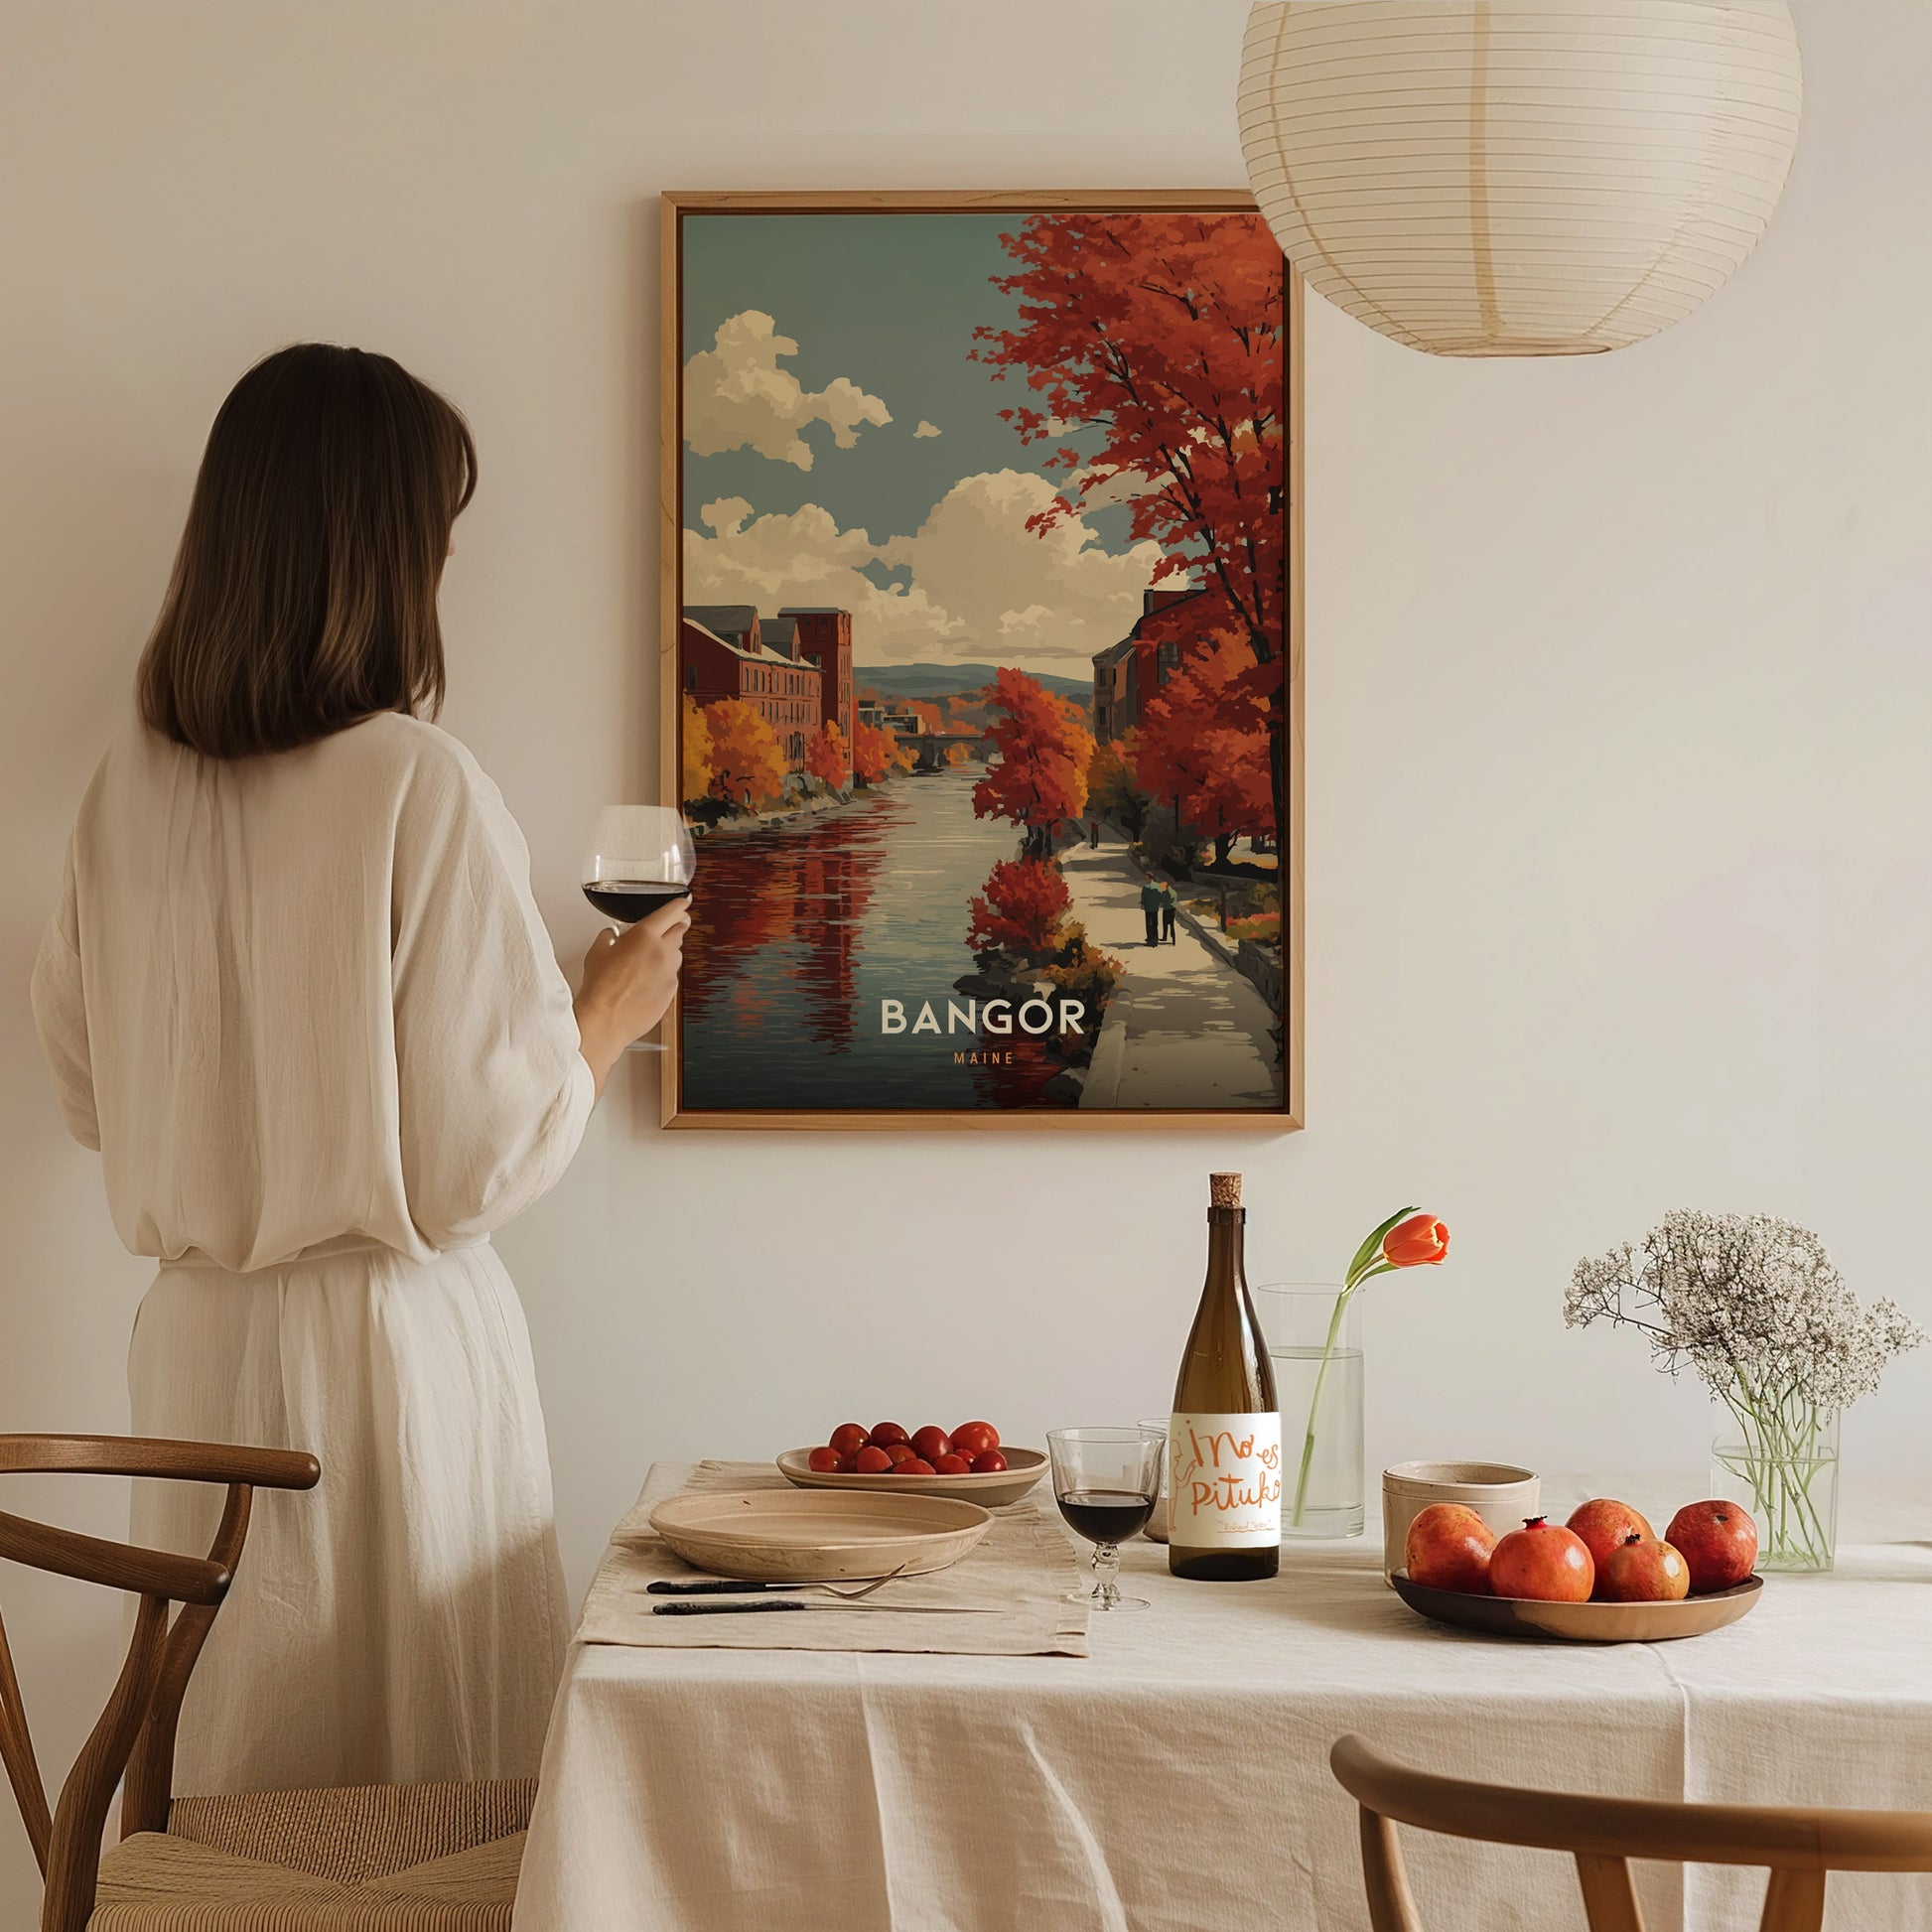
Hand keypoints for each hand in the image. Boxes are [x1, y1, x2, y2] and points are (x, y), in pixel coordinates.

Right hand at [574, 895, 690, 1094]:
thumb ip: (609, 937)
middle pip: (679, 931)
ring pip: (676, 955)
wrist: (605, 1019)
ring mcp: (670, 973)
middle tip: (666, 930)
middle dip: (674, 928)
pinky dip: (663, 975)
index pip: (671, 912)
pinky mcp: (672, 992)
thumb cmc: (600, 987)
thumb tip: (612, 935)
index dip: (679, 905)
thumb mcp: (597, 952)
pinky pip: (671, 977)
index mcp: (645, 935)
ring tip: (646, 963)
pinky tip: (645, 983)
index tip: (683, 902)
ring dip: (667, 954)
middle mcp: (662, 952)